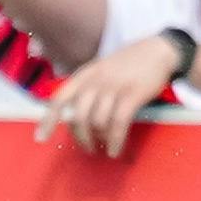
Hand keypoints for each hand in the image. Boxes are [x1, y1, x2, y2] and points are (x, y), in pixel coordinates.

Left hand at [37, 35, 183, 156]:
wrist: (159, 50)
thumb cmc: (130, 63)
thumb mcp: (102, 70)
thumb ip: (88, 88)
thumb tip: (78, 116)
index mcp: (85, 75)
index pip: (59, 98)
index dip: (48, 120)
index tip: (41, 138)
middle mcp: (95, 81)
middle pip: (79, 116)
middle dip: (81, 137)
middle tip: (88, 148)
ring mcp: (114, 87)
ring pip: (98, 122)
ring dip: (101, 140)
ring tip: (106, 148)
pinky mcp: (132, 95)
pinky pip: (118, 123)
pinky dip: (116, 140)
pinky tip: (116, 150)